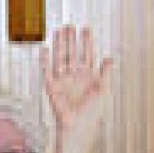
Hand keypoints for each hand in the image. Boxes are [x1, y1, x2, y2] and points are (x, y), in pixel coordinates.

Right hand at [41, 25, 113, 141]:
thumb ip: (105, 73)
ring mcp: (63, 80)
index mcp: (88, 75)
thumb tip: (109, 57)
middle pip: (72, 52)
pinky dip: (44, 61)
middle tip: (70, 25)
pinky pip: (47, 71)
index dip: (86, 42)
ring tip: (58, 31)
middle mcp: (75, 75)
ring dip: (59, 45)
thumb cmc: (92, 112)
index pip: (87, 54)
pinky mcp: (52, 87)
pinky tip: (44, 49)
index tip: (86, 28)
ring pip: (60, 58)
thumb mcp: (103, 91)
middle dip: (71, 39)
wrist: (78, 127)